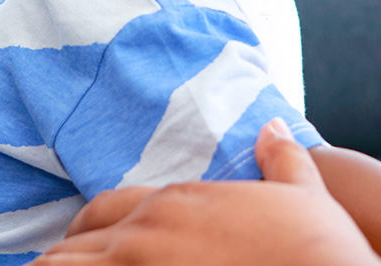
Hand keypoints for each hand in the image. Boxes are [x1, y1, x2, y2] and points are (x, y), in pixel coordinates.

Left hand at [33, 118, 380, 265]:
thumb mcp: (302, 195)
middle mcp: (148, 233)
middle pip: (74, 244)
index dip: (89, 233)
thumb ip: (282, 160)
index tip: (89, 249)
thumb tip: (274, 128)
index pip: (104, 211)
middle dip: (65, 258)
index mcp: (179, 202)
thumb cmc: (315, 246)